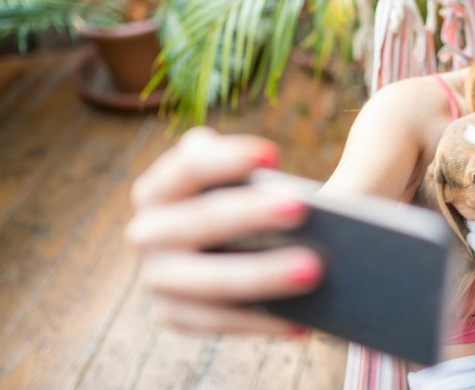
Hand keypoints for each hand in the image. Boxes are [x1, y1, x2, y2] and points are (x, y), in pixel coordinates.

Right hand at [126, 126, 322, 335]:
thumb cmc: (245, 204)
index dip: (227, 159)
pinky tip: (301, 321)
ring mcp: (157, 277)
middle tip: (302, 208)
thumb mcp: (246, 184)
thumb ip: (268, 181)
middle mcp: (147, 230)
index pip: (188, 166)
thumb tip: (327, 202)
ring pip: (208, 280)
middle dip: (250, 214)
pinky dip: (258, 321)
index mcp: (159, 187)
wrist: (229, 247)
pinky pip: (217, 321)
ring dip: (261, 275)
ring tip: (314, 270)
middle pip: (200, 220)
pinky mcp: (174, 314)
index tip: (273, 153)